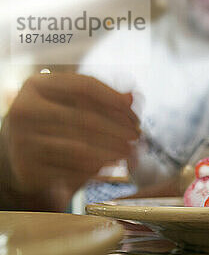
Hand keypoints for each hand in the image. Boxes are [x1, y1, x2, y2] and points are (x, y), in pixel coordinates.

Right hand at [0, 73, 139, 209]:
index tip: (135, 115)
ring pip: (81, 147)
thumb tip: (133, 96)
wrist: (26, 162)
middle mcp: (25, 109)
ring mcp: (23, 140)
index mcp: (37, 85)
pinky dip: (98, 168)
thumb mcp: (74, 108)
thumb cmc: (57, 129)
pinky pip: (72, 169)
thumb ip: (103, 100)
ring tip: (131, 152)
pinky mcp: (29, 167)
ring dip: (113, 151)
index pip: (84, 86)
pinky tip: (114, 165)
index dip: (115, 100)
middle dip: (119, 130)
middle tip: (138, 137)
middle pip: (85, 118)